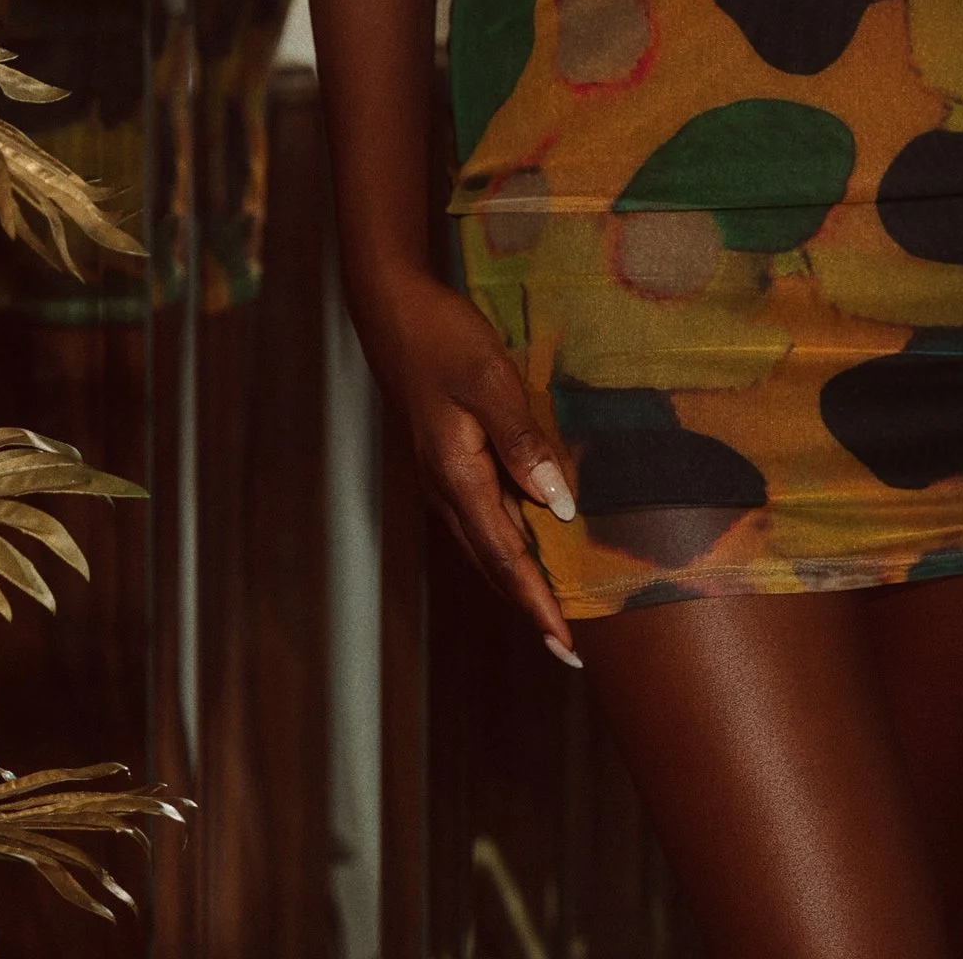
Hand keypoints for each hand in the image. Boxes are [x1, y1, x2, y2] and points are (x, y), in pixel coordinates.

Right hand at [363, 268, 584, 666]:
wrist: (394, 314)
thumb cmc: (444, 341)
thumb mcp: (489, 381)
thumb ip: (523, 441)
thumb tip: (559, 505)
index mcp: (458, 479)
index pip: (507, 559)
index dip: (538, 605)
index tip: (566, 647)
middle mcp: (448, 491)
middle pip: (495, 565)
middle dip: (531, 608)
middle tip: (568, 650)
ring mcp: (444, 479)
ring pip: (488, 545)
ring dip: (519, 581)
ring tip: (554, 610)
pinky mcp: (448, 462)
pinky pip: (484, 518)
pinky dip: (510, 544)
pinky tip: (530, 541)